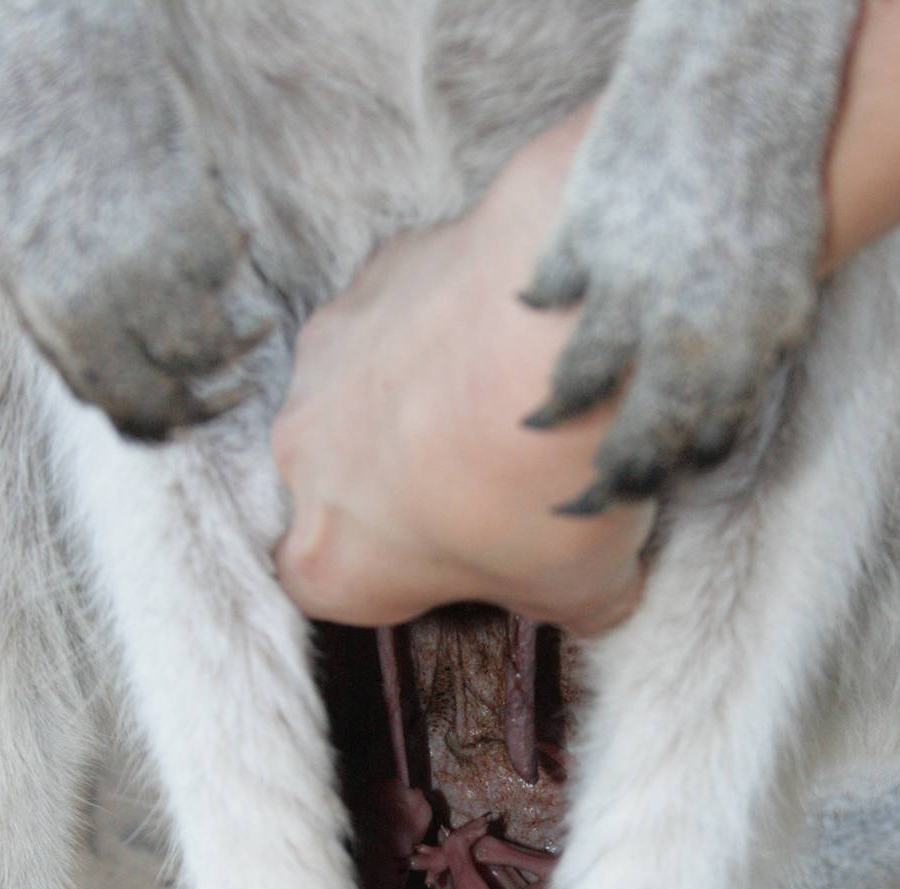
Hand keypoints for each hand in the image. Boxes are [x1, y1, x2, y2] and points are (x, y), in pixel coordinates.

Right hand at [272, 110, 653, 637]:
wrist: (565, 338)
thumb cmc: (546, 487)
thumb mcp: (583, 588)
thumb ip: (573, 607)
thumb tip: (595, 606)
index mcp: (333, 560)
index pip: (329, 588)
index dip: (391, 578)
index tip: (452, 568)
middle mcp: (303, 457)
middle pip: (341, 483)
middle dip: (403, 483)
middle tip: (496, 481)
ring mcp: (328, 357)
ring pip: (364, 391)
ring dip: (421, 398)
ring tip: (514, 398)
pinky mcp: (376, 270)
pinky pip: (404, 311)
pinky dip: (449, 324)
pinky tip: (517, 332)